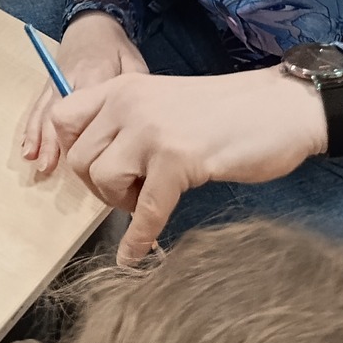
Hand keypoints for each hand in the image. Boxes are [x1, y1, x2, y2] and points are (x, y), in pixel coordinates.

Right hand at [23, 12, 147, 174]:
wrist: (91, 23)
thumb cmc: (115, 47)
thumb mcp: (133, 63)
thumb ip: (135, 91)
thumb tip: (139, 123)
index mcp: (94, 74)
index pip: (88, 107)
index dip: (89, 135)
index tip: (93, 159)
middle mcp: (69, 79)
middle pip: (61, 113)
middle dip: (55, 142)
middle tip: (53, 167)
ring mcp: (56, 82)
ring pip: (45, 113)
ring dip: (41, 140)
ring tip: (40, 164)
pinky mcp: (48, 86)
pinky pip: (37, 108)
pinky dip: (31, 130)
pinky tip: (27, 149)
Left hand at [47, 67, 327, 263]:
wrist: (280, 107)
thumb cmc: (225, 111)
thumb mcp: (162, 101)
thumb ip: (128, 121)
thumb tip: (98, 162)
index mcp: (122, 87)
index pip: (62, 117)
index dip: (70, 151)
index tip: (94, 169)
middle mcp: (128, 104)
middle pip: (78, 158)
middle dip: (97, 186)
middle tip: (127, 193)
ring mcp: (151, 131)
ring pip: (103, 180)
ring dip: (120, 203)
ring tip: (146, 200)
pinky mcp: (178, 161)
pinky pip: (145, 209)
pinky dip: (139, 238)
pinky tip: (137, 255)